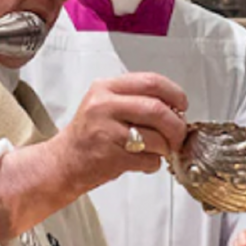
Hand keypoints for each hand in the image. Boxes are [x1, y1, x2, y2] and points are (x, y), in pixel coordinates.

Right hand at [49, 72, 186, 192]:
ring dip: (165, 148)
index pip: (151, 81)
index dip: (174, 93)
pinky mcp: (112, 157)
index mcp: (105, 88)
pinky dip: (153, 163)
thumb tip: (174, 107)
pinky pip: (149, 159)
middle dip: (176, 125)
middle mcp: (104, 106)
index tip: (181, 105)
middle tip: (178, 134)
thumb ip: (135, 99)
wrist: (63, 162)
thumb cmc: (88, 135)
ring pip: (157, 137)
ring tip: (156, 150)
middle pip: (158, 109)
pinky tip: (142, 162)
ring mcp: (107, 132)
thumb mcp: (104, 105)